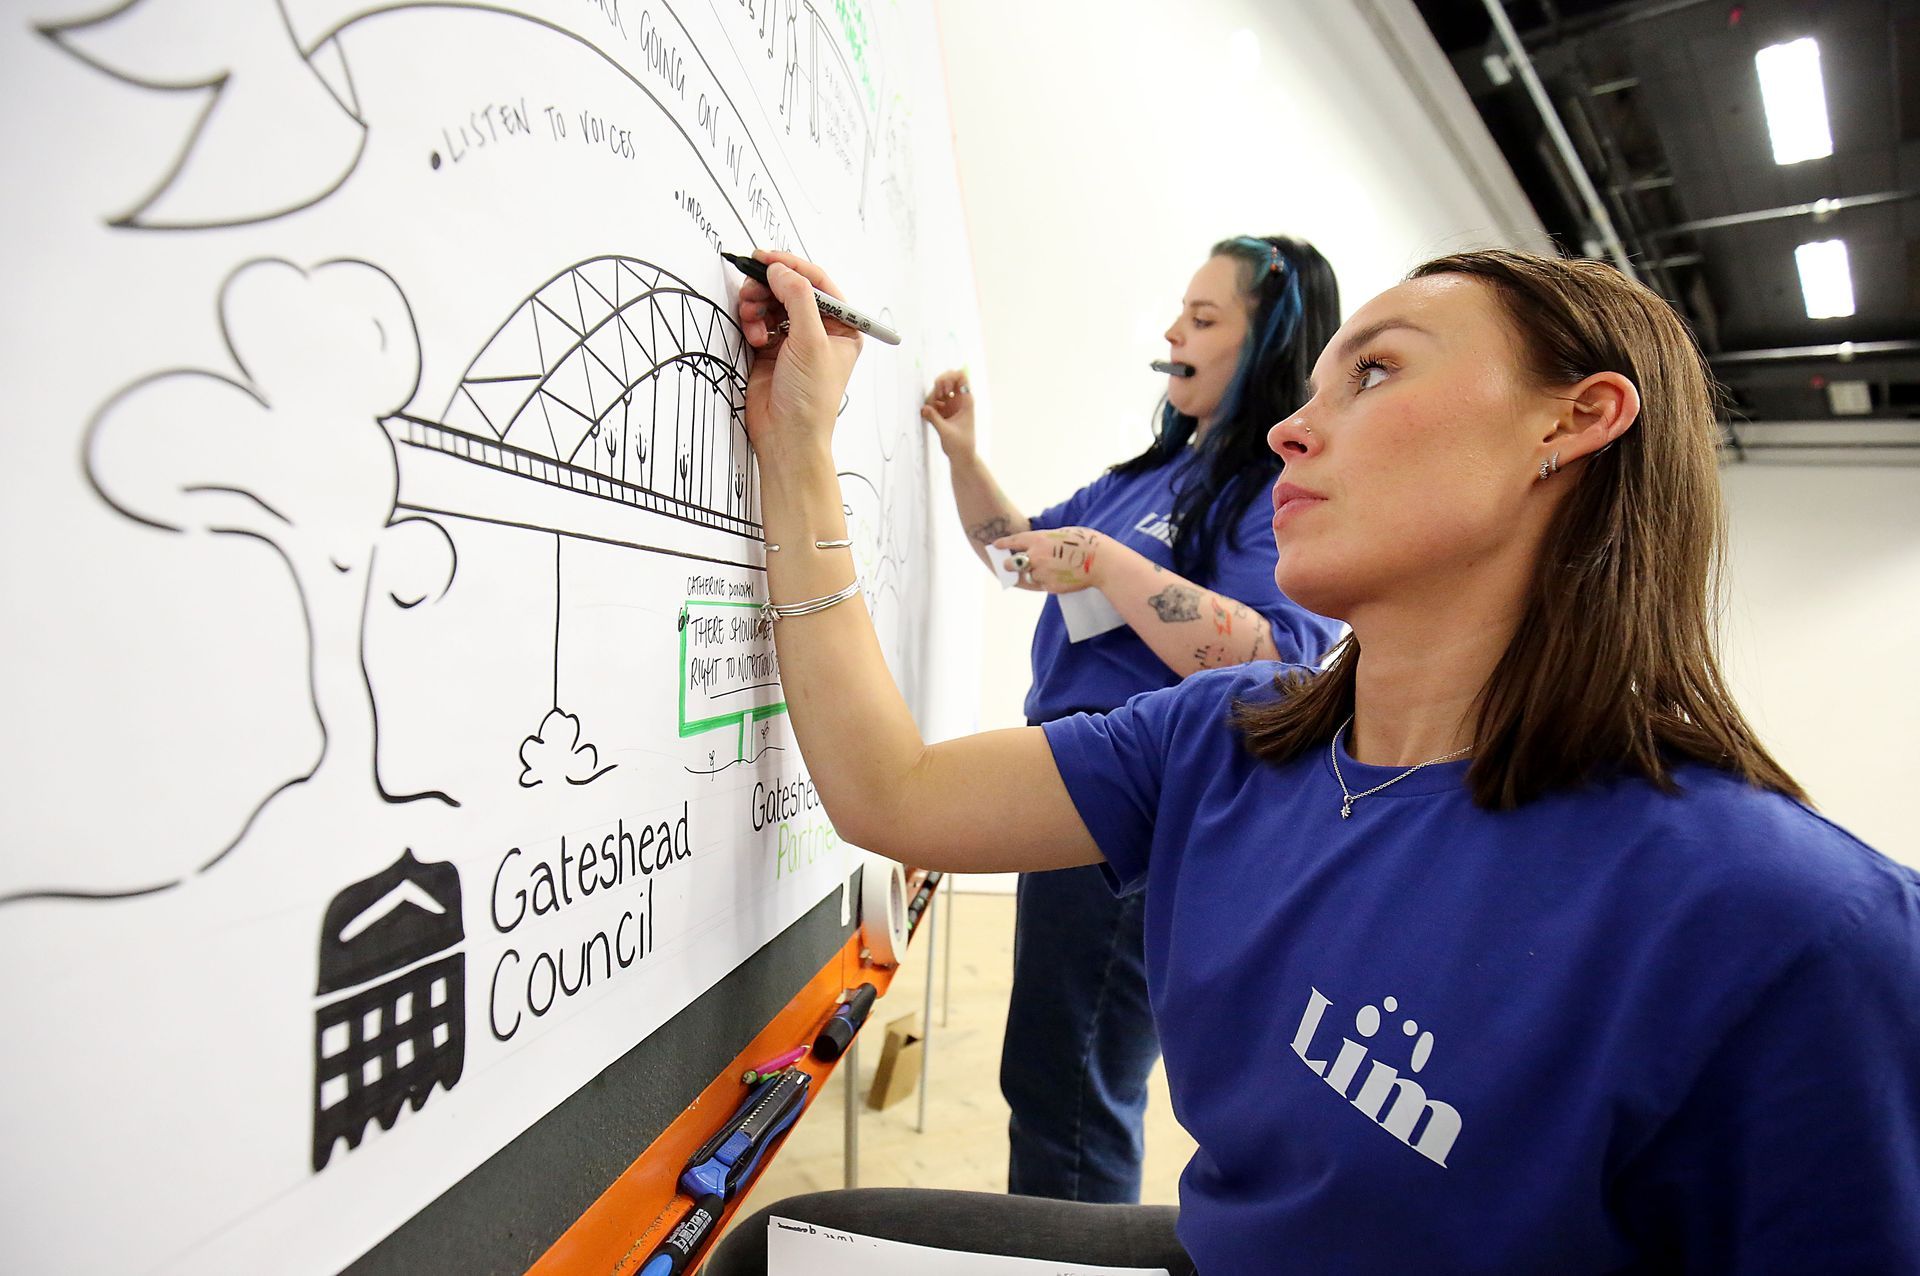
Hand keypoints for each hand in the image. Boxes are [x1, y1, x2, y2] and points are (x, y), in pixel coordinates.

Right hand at [737, 250, 862, 461]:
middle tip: (751, 287)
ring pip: (771, 302)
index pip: (818, 283)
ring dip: (757, 304)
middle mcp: (820, 330)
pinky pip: (758, 320)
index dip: (791, 267)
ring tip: (750, 316)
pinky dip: (752, 322)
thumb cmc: (811, 398)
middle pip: (790, 289)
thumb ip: (797, 298)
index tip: (766, 258)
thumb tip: (780, 269)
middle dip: (768, 286)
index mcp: (843, 326)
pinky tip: (755, 337)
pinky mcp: (771, 349)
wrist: (787, 436)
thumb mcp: (811, 341)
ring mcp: (794, 339)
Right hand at [919, 369, 975, 459]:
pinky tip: (929, 416)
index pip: (961, 377)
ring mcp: (951, 404)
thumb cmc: (961, 445)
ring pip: (938, 391)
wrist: (961, 456)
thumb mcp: (946, 431)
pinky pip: (934, 401)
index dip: (950, 378)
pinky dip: (929, 406)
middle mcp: (959, 399)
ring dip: (932, 398)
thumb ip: (935, 418)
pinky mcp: (943, 411)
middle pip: (947, 380)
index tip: (945, 391)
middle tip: (936, 400)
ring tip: (931, 412)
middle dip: (938, 387)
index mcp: (966, 400)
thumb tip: (923, 408)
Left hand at [993, 527, 1106, 593]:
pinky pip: (1042, 585)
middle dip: (1009, 565)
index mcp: (1039, 539)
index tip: (995, 546)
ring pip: (1028, 576)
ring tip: (1051, 569)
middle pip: (1011, 564)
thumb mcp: (1063, 533)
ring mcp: (1042, 573)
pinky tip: (1059, 576)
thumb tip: (1037, 546)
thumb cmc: (1086, 543)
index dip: (1003, 544)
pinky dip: (1046, 582)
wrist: (1101, 562)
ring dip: (1033, 574)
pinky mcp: (1050, 587)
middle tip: (1010, 565)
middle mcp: (1036, 556)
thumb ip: (1046, 540)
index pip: (1014, 542)